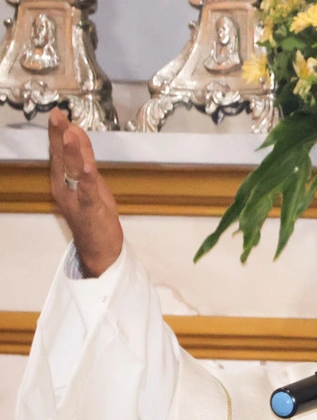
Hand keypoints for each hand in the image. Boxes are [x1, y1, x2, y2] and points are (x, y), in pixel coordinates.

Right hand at [48, 107, 122, 276]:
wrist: (98, 248)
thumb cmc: (93, 212)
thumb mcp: (89, 180)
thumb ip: (83, 156)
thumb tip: (76, 131)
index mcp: (63, 180)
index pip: (59, 152)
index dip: (58, 133)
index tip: (58, 113)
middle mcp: (64, 187)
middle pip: (60, 159)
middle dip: (58, 136)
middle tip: (57, 115)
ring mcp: (75, 199)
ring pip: (71, 173)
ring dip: (70, 153)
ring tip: (70, 134)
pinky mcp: (89, 210)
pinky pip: (87, 193)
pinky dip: (87, 180)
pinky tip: (87, 167)